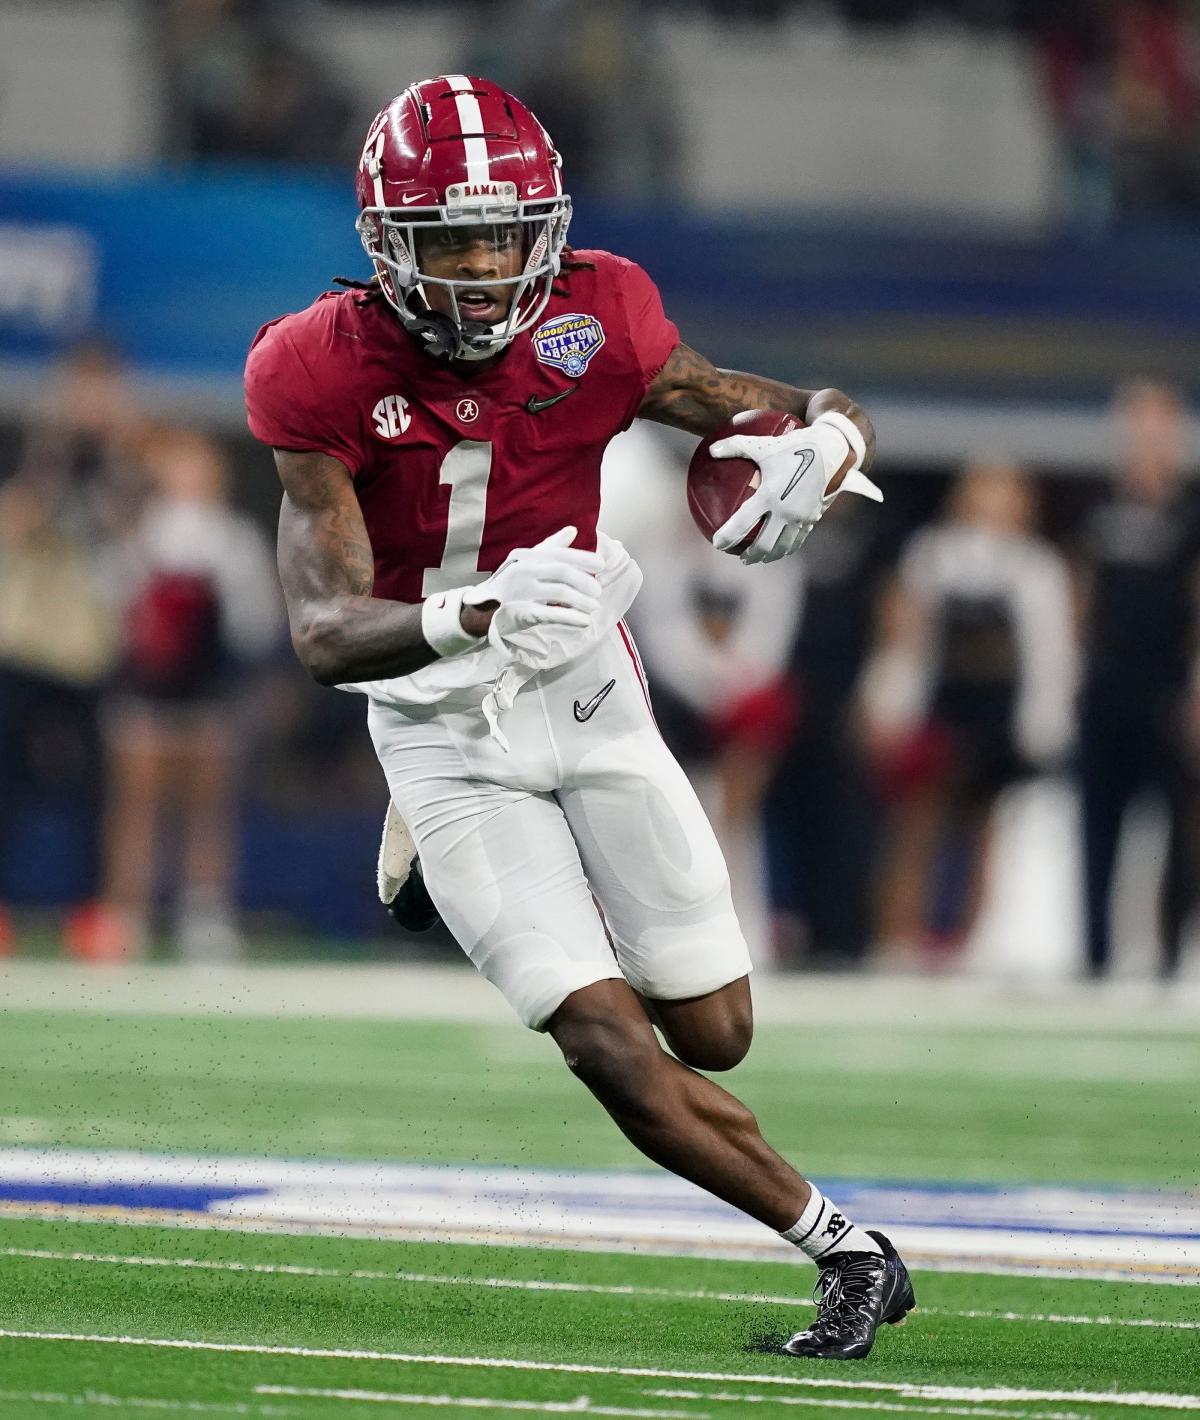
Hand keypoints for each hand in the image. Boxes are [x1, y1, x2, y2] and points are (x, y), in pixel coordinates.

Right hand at [463, 525, 601, 634]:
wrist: (480, 609)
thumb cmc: (508, 584)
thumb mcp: (526, 561)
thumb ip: (550, 547)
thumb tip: (573, 530)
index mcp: (526, 556)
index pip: (559, 554)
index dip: (583, 559)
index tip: (601, 565)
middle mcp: (522, 571)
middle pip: (562, 572)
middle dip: (584, 581)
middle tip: (598, 590)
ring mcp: (521, 592)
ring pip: (560, 593)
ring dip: (581, 600)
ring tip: (593, 606)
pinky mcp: (522, 613)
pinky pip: (551, 614)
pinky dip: (570, 617)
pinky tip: (584, 621)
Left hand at [711, 412, 881, 563]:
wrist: (829, 450)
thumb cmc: (792, 446)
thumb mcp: (762, 444)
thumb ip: (734, 446)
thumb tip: (711, 450)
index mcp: (769, 495)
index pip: (742, 523)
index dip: (727, 537)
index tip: (717, 544)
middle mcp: (785, 511)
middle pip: (764, 544)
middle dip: (751, 555)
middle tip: (740, 556)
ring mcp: (800, 517)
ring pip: (782, 547)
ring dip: (769, 555)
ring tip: (759, 558)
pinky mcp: (812, 518)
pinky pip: (797, 539)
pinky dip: (787, 547)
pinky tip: (780, 549)